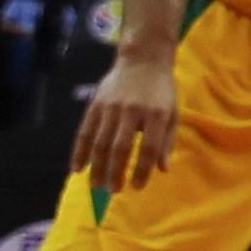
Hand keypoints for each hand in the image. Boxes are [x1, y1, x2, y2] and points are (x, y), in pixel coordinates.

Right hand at [71, 51, 181, 193]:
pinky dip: (79, 152)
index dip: (142, 170)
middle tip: (114, 191)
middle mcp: (132, 111)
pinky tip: (77, 168)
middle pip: (121, 148)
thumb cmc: (161, 91)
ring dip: (97, 167)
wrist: (143, 60)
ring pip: (100, 143)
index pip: (149, 148)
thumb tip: (162, 169)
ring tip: (96, 185)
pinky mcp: (95, 104)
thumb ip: (167, 141)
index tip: (137, 187)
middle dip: (116, 172)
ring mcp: (111, 107)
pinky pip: (84, 132)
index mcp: (156, 114)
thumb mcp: (173, 112)